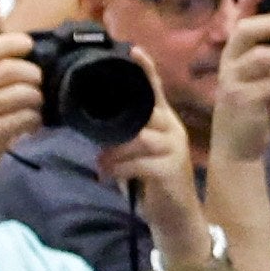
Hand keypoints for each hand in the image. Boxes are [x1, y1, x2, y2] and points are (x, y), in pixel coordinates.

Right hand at [0, 30, 45, 217]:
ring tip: (36, 104)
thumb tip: (18, 60)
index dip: (10, 43)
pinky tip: (32, 123)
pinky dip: (35, 118)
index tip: (28, 43)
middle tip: (39, 81)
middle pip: (10, 69)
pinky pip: (26, 117)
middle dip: (32, 73)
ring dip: (37, 97)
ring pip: (22, 93)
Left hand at [95, 75, 210, 268]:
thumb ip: (122, 137)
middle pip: (144, 110)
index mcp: (166, 122)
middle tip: (94, 129)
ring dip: (113, 150)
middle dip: (117, 118)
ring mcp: (174, 150)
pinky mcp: (170, 171)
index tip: (132, 49)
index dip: (145, 69)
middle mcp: (173, 130)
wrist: (177, 221)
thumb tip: (93, 126)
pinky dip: (117, 167)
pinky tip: (105, 174)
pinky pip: (137, 162)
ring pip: (137, 138)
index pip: (155, 89)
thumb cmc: (153, 185)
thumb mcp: (137, 155)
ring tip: (100, 161)